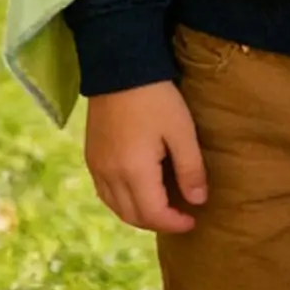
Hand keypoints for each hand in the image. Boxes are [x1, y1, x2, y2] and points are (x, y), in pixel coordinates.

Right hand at [83, 81, 207, 233]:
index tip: (193, 219)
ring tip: (161, 205)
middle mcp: (110, 176)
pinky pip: (105, 192)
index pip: (154, 215)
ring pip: (116, 207)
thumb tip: (198, 200)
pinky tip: (136, 190)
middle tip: (180, 215)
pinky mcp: (90, 155)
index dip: (175, 223)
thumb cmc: (156, 97)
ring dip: (139, 214)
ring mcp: (96, 166)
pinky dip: (122, 201)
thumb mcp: (181, 130)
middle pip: (133, 216)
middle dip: (158, 222)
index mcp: (133, 172)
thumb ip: (190, 168)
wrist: (119, 66)